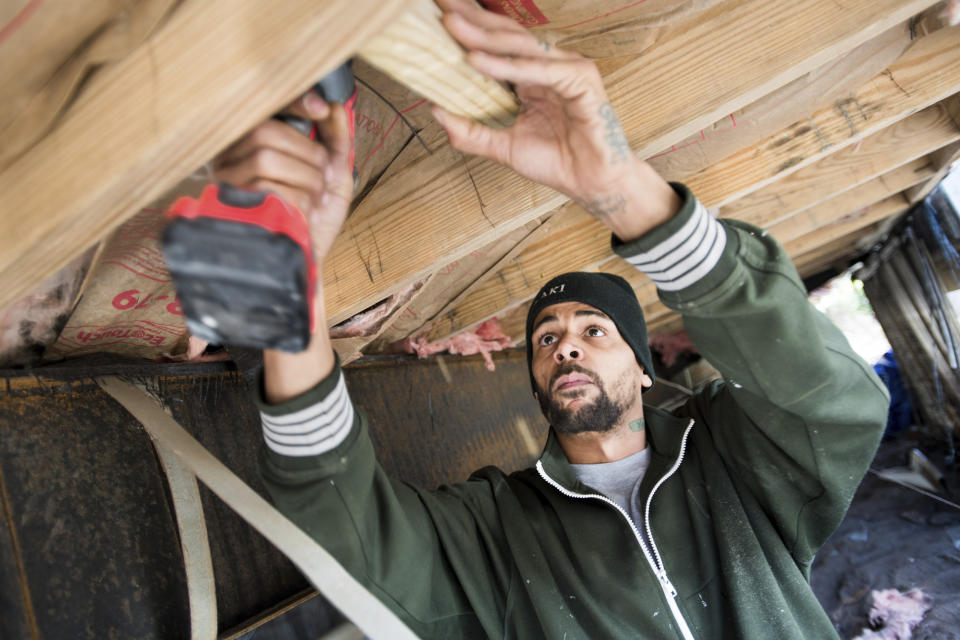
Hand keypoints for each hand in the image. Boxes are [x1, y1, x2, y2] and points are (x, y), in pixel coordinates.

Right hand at [213, 91, 352, 261]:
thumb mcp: (333, 176)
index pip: (263, 110)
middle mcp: (232, 163)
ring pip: (266, 159)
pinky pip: (269, 190)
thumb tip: (337, 106)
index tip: (322, 109)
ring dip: (306, 179)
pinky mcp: (236, 212)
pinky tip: (305, 215)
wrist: (309, 260)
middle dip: (307, 152)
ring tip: (315, 199)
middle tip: (324, 176)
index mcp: (253, 147)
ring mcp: (230, 187)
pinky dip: (300, 201)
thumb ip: (336, 141)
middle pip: (264, 132)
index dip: (293, 102)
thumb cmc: (316, 220)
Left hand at [432, 0, 678, 239]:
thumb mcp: (503, 147)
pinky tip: (477, 60)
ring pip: (520, 46)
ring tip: (451, 25)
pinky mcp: (582, 80)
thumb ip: (470, 132)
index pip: (497, 43)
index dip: (470, 26)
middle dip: (472, 18)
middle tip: (442, 2)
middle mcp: (548, 66)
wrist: (591, 183)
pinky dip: (507, 66)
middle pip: (506, 35)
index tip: (439, 12)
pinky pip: (539, 70)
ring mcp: (567, 69)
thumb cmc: (557, 162)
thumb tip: (434, 110)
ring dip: (483, 35)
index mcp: (530, 76)